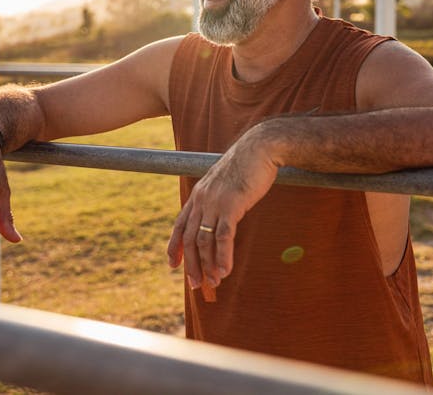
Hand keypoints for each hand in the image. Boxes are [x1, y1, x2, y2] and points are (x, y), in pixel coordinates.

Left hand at [167, 125, 279, 289]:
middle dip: (191, 264)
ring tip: (213, 282)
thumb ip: (219, 198)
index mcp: (198, 194)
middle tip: (196, 284)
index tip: (173, 265)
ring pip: (204, 241)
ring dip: (208, 265)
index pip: (180, 225)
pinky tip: (225, 270)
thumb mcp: (226, 183)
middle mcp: (202, 200)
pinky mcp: (231, 205)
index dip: (174, 246)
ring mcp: (215, 203)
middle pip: (189, 238)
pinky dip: (223, 256)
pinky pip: (223, 237)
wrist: (259, 148)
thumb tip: (221, 213)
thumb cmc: (247, 166)